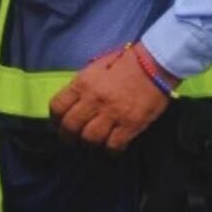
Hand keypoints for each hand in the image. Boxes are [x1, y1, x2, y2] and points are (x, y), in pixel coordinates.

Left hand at [49, 45, 170, 151]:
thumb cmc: (126, 62)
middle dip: (67, 136)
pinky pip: (113, 145)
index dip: (55, 118)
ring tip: (92, 142)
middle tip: (72, 139)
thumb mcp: (98, 66)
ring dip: (88, 143)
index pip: (58, 106)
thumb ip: (83, 83)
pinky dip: (110, 150)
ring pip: (90, 138)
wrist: (156, 63)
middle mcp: (94, 100)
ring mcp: (112, 114)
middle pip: (70, 126)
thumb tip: (73, 100)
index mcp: (83, 83)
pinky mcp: (130, 124)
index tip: (58, 123)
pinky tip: (111, 147)